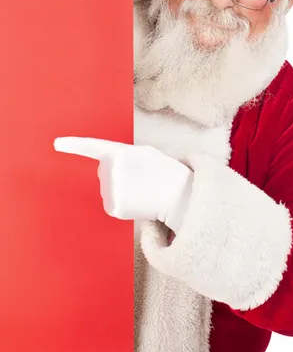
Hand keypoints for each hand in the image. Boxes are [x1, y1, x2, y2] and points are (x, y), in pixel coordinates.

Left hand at [53, 137, 193, 229]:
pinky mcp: (113, 207)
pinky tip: (136, 200)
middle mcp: (110, 171)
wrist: (176, 194)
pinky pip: (111, 203)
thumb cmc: (162, 171)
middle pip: (104, 172)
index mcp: (119, 152)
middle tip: (140, 177)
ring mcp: (110, 190)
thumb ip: (121, 155)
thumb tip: (107, 165)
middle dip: (118, 174)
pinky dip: (122, 203)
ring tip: (141, 189)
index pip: (91, 147)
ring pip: (107, 188)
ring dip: (121, 189)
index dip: (73, 145)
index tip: (56, 144)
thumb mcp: (143, 152)